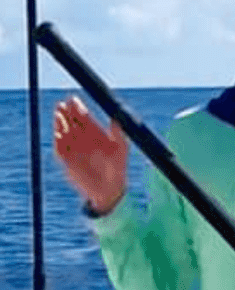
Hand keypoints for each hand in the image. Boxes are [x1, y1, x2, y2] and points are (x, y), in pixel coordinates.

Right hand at [52, 96, 127, 215]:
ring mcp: (74, 148)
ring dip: (60, 123)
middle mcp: (83, 139)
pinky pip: (60, 148)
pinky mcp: (67, 160)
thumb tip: (117, 118)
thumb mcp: (121, 151)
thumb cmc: (118, 168)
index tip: (73, 99)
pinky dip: (58, 141)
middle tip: (63, 104)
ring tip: (59, 114)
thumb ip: (118, 135)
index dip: (78, 108)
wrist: (109, 190)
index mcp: (95, 133)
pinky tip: (58, 134)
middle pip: (72, 121)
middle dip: (67, 112)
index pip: (84, 117)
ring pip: (64, 132)